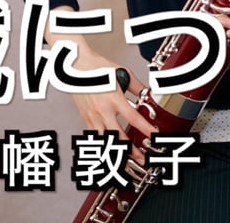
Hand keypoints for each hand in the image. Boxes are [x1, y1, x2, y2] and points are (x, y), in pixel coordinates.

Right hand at [64, 48, 154, 162]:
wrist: (74, 66)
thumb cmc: (96, 68)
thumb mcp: (122, 73)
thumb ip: (137, 87)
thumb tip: (149, 94)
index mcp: (113, 98)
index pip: (133, 118)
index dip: (146, 129)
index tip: (155, 137)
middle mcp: (102, 110)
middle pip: (118, 136)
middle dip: (131, 151)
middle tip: (142, 159)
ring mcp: (92, 116)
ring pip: (105, 141)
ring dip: (116, 153)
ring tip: (125, 163)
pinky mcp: (84, 118)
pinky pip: (95, 136)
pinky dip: (103, 145)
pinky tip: (109, 150)